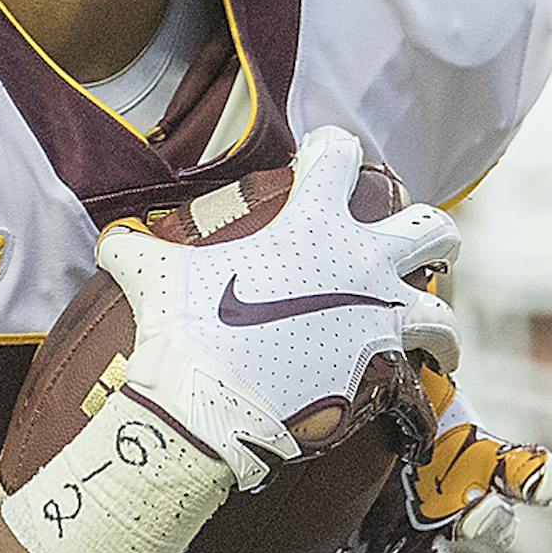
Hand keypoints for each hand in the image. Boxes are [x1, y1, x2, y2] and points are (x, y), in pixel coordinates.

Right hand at [95, 125, 460, 490]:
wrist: (207, 404)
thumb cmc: (184, 328)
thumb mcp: (150, 272)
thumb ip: (135, 246)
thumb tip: (110, 237)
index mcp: (311, 221)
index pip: (340, 153)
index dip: (330, 149)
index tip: (320, 159)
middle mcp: (359, 262)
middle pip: (430, 228)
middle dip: (427, 233)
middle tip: (405, 246)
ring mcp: (379, 318)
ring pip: (442, 304)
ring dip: (433, 312)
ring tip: (424, 326)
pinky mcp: (383, 372)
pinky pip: (419, 368)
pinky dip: (416, 373)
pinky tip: (402, 378)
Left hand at [296, 366, 551, 552]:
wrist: (322, 485)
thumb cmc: (375, 423)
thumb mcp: (388, 383)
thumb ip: (408, 343)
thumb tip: (421, 276)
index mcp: (470, 460)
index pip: (517, 468)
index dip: (532, 474)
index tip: (536, 477)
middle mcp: (464, 510)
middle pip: (494, 524)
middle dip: (490, 521)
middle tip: (478, 511)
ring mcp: (434, 552)